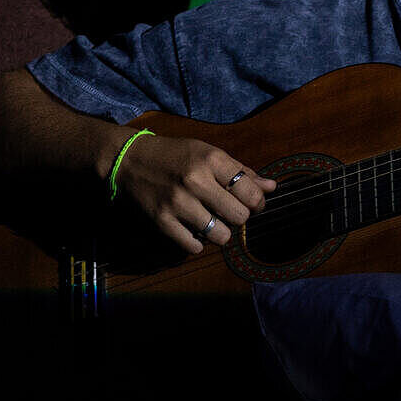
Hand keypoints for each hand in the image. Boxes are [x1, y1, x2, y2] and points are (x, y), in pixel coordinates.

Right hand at [115, 133, 276, 253]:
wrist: (129, 160)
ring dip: (220, 233)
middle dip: (239, 217)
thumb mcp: (208, 153)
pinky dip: (198, 244)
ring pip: (220, 236)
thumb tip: (271, 187)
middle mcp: (195, 181)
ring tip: (212, 222)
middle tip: (229, 212)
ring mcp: (178, 203)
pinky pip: (194, 247)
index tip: (252, 203)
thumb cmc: (175, 156)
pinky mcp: (162, 221)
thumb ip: (241, 171)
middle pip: (239, 216)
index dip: (258, 202)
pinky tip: (193, 230)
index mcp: (211, 159)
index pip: (250, 192)